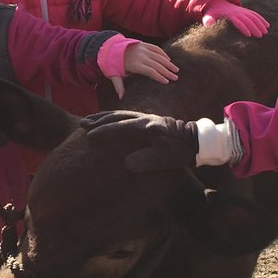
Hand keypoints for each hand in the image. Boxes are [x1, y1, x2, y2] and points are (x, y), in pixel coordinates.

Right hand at [82, 109, 198, 171]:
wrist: (195, 140)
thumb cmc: (180, 151)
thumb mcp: (165, 159)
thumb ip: (146, 161)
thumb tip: (126, 163)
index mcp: (147, 128)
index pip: (120, 127)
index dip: (104, 132)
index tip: (89, 136)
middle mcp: (144, 119)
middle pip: (117, 116)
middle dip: (99, 120)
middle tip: (83, 124)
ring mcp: (146, 118)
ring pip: (121, 114)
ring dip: (104, 116)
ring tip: (90, 119)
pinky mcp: (148, 120)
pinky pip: (127, 116)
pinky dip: (114, 117)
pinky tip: (109, 120)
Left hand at [110, 43, 179, 98]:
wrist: (109, 47)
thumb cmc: (112, 64)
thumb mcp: (114, 75)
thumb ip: (119, 86)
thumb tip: (121, 97)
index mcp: (134, 65)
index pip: (150, 71)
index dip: (159, 76)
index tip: (166, 82)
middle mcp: (141, 56)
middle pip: (157, 65)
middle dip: (167, 72)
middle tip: (175, 78)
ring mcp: (143, 49)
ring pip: (158, 56)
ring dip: (168, 63)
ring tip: (176, 70)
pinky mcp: (144, 44)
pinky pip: (156, 48)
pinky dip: (163, 54)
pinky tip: (169, 60)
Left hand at [201, 0, 268, 37]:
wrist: (217, 2)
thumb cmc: (212, 12)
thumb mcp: (208, 16)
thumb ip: (208, 21)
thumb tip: (208, 25)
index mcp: (229, 14)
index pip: (238, 21)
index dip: (243, 28)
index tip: (248, 35)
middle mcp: (238, 12)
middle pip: (248, 19)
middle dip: (254, 27)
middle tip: (260, 36)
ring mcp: (243, 11)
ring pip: (254, 16)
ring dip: (260, 24)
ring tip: (265, 32)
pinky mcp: (245, 11)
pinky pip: (255, 14)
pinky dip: (262, 19)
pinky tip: (267, 25)